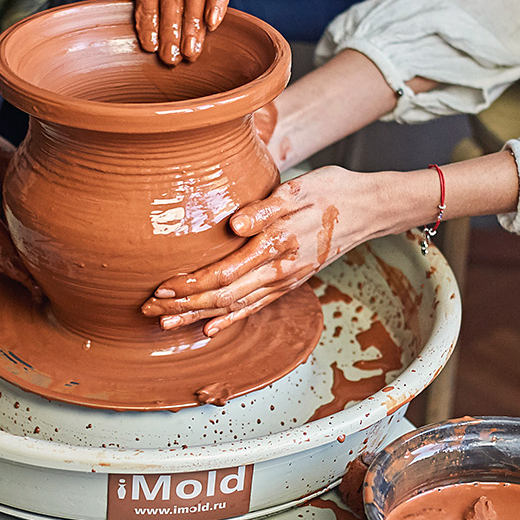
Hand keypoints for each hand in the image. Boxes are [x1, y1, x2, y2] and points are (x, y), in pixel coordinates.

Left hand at [141, 166, 382, 334]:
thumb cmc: (331, 191)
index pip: (225, 273)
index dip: (191, 284)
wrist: (369, 208)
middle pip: (223, 297)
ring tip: (167, 324)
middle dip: (184, 306)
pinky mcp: (289, 281)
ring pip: (235, 306)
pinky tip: (210, 329)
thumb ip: (265, 209)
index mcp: (276, 245)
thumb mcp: (299, 190)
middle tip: (150, 312)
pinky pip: (255, 306)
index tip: (162, 288)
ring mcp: (284, 280)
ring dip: (199, 316)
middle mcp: (278, 270)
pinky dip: (230, 319)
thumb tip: (234, 227)